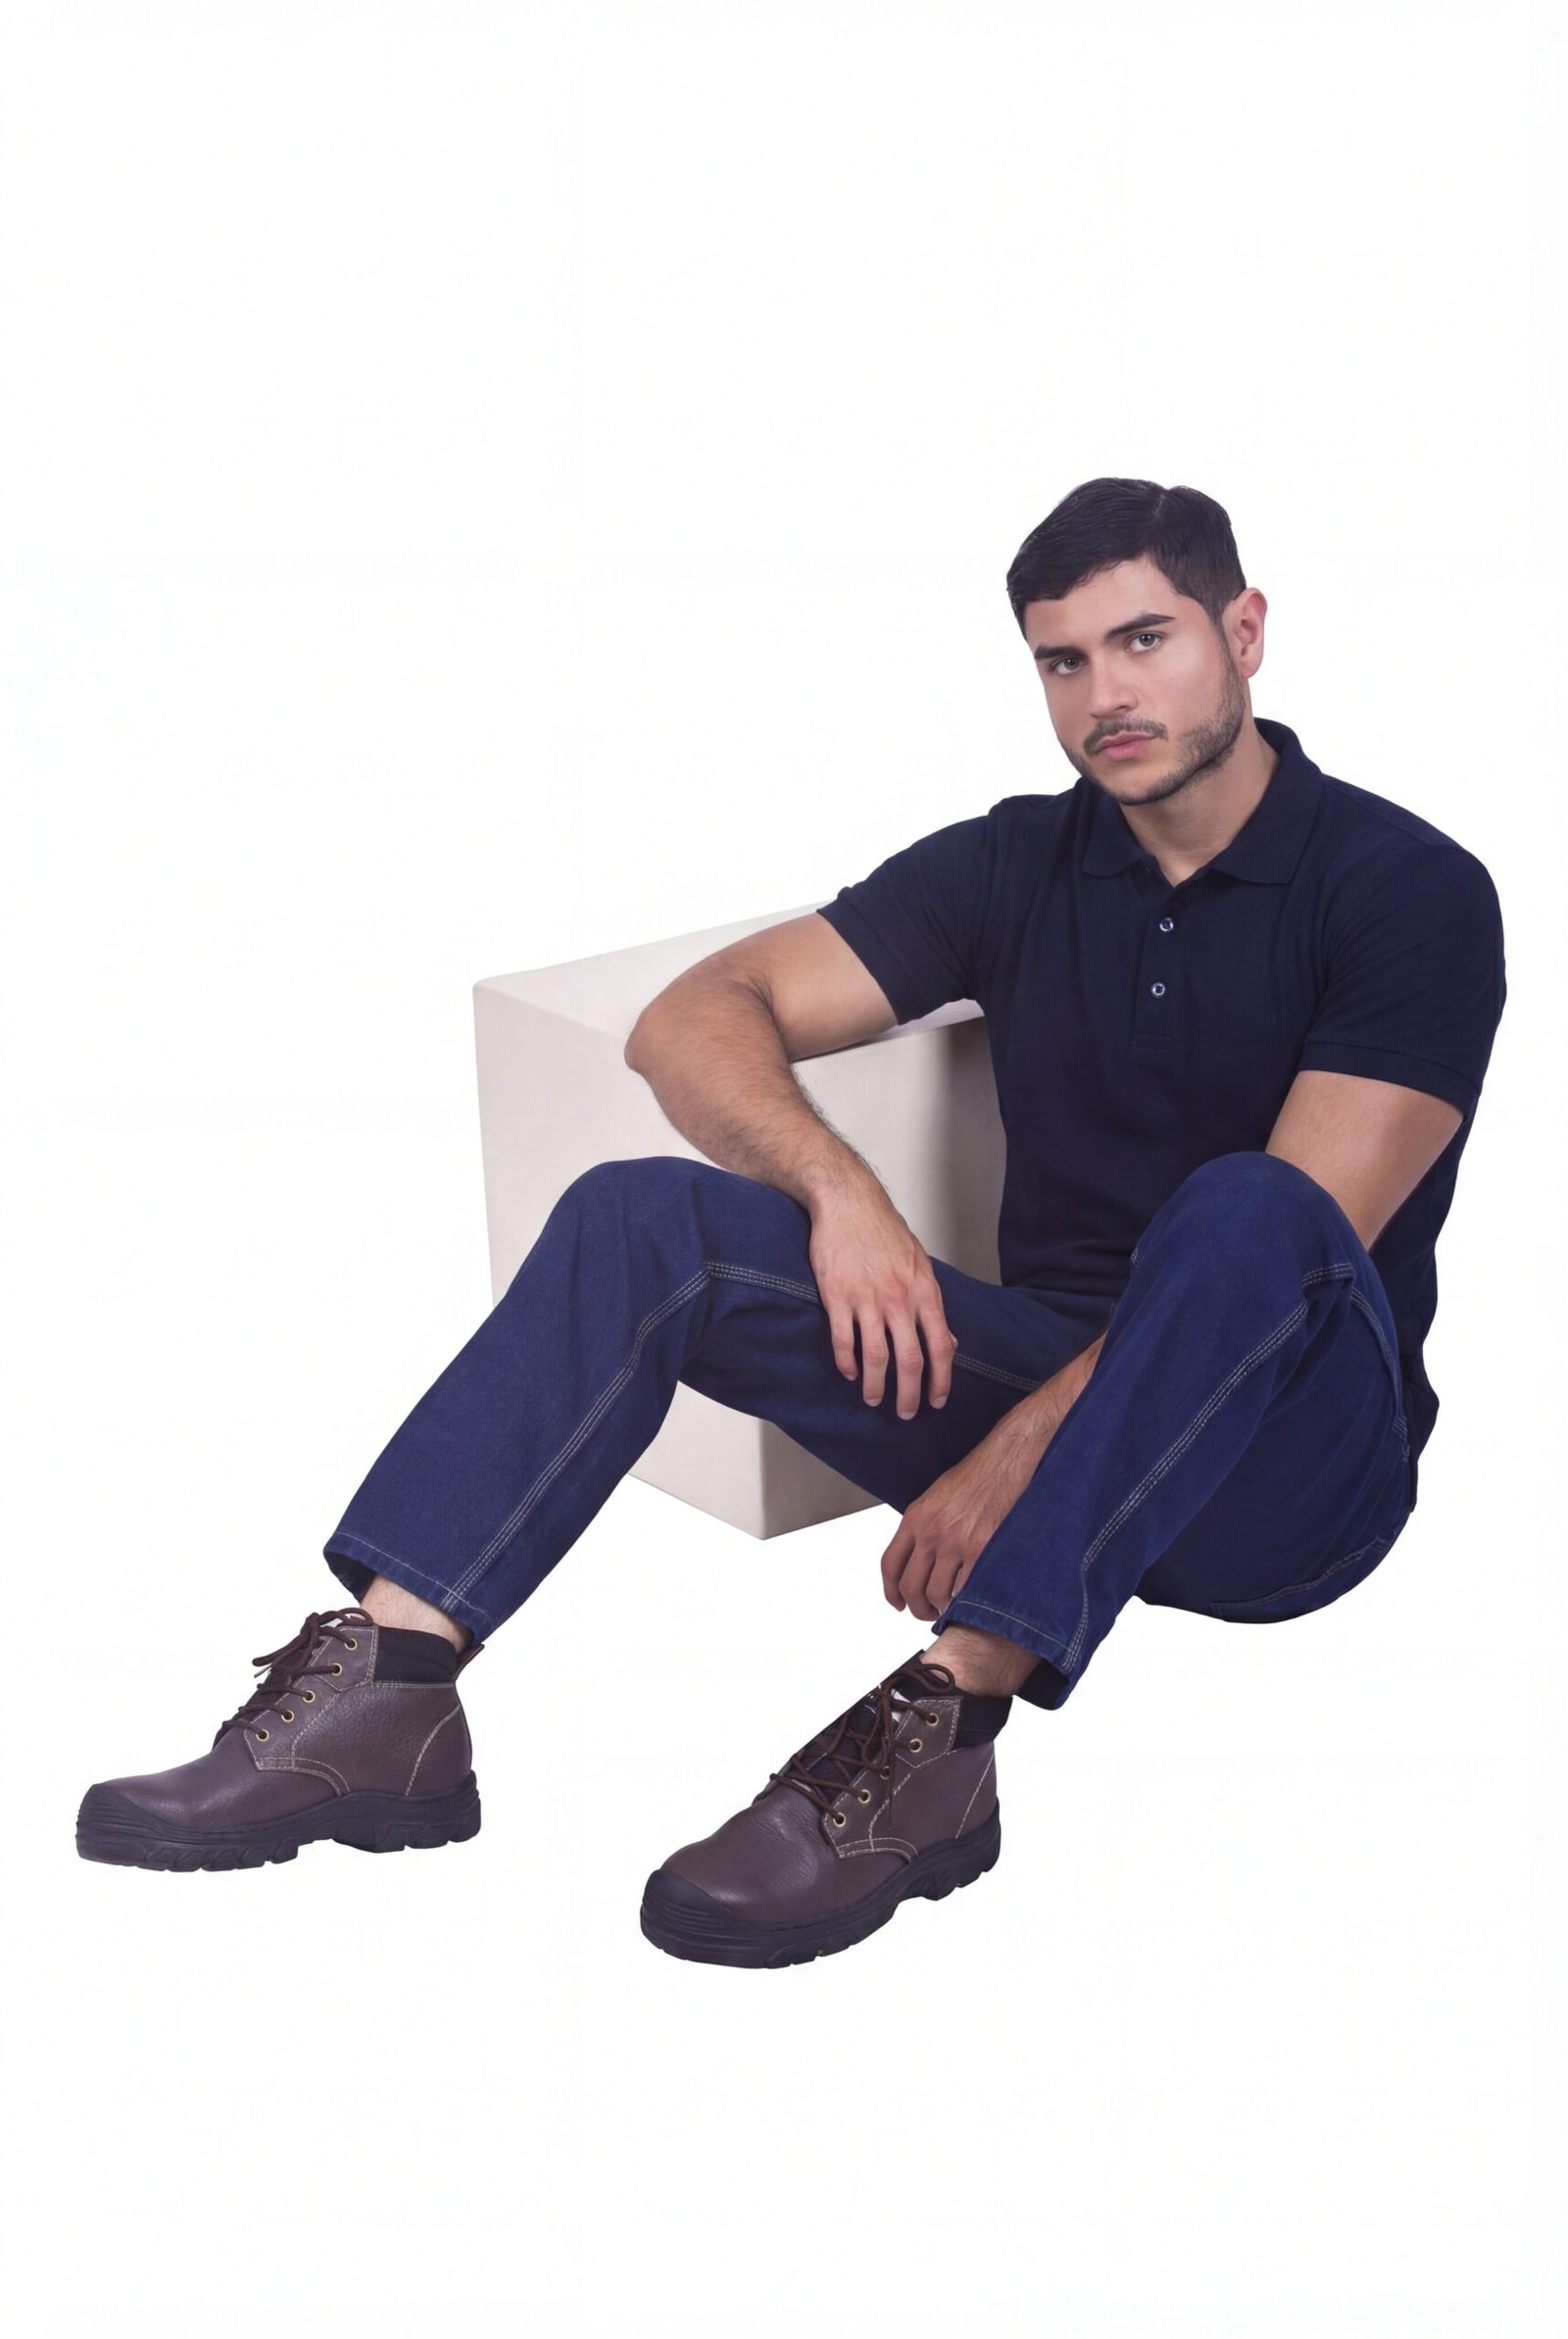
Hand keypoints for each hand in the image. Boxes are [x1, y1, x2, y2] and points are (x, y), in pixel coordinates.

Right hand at [807, 1176, 956, 1417]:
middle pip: (910, 1360)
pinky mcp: (837, 1296)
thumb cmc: (884, 1231)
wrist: (848, 1201)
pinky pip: (844, 1340)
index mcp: (924, 1291)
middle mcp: (899, 1299)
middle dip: (909, 1394)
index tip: (937, 1401)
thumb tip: (949, 1340)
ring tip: (874, 1400)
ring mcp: (867, 1298)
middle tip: (905, 1413)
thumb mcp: (920, 1264)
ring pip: (876, 1357)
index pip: (941, 1346)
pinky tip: (849, 1372)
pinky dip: (847, 1362)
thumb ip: (932, 1304)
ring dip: (876, 1386)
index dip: (941, 1380)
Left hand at [879, 1424, 1042, 1621]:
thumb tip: (920, 1559)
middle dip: (917, 1607)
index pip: (890, 1565)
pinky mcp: (982, 1548)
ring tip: (952, 1608)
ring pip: (937, 1593)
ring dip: (942, 1608)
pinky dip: (967, 1600)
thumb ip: (924, 1527)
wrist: (1007, 1459)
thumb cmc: (977, 1475)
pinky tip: (971, 1598)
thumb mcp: (937, 1497)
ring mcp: (956, 1541)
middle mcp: (931, 1531)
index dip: (891, 1592)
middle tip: (927, 1613)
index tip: (897, 1603)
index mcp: (916, 1517)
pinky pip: (966, 1589)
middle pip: (911, 1586)